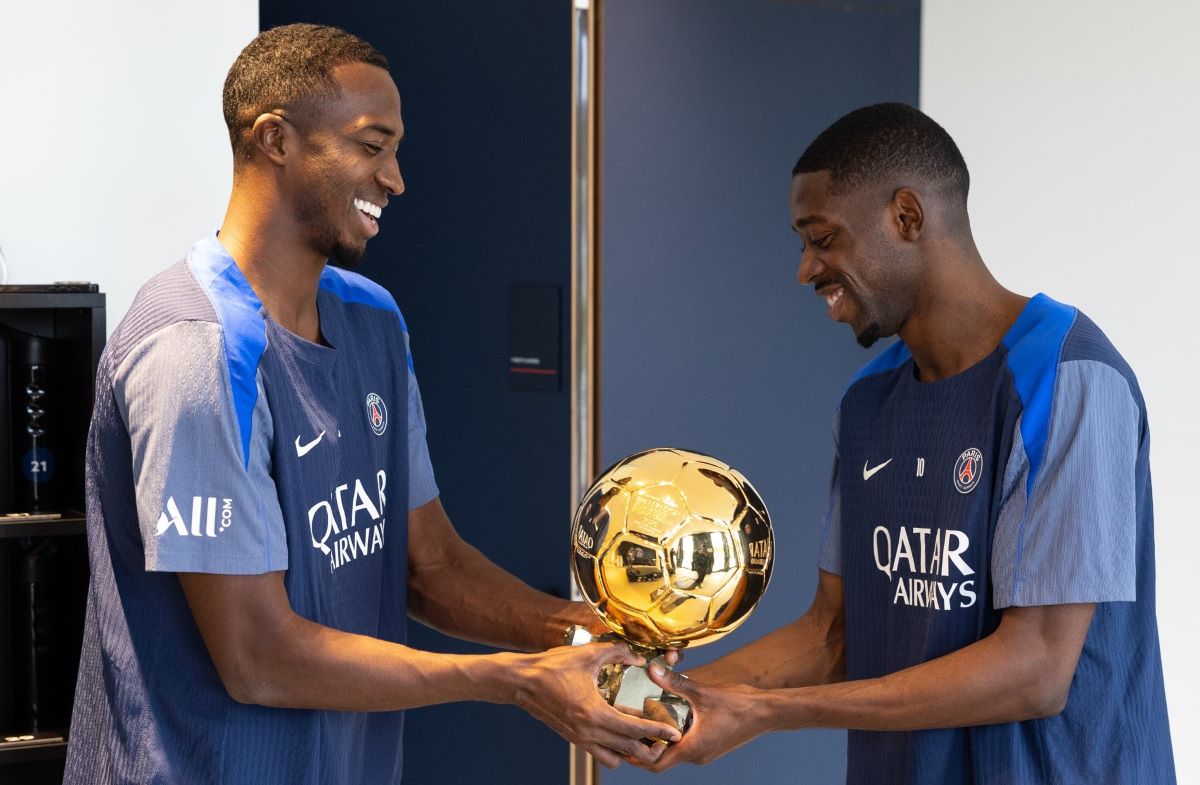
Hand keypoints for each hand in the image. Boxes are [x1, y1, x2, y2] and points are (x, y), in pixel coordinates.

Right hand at [514, 643, 682, 768]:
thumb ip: (616, 652)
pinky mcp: (574, 738)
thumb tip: (637, 655)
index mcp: (594, 713)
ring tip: (643, 738)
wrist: (521, 682)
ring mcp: (580, 738)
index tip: (674, 733)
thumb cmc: (551, 667)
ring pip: (615, 758)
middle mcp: (588, 732)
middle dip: (651, 747)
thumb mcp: (587, 654)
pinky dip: (614, 750)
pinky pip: (600, 754)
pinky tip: (620, 734)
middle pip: (629, 751)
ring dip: (631, 752)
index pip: (634, 729)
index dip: (658, 731)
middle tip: (665, 738)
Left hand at [637, 663, 771, 770]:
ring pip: (673, 752)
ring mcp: (704, 752)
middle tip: (628, 728)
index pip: (656, 764)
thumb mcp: (703, 692)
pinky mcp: (709, 745)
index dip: (637, 756)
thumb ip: (676, 683)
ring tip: (642, 721)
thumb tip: (652, 670)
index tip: (624, 738)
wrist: (766, 712)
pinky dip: (672, 736)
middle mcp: (697, 755)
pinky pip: (684, 745)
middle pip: (662, 760)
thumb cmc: (739, 705)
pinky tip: (665, 716)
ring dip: (658, 741)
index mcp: (692, 748)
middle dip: (644, 747)